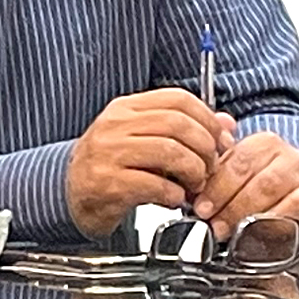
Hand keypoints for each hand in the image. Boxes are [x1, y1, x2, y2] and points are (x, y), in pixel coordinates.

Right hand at [64, 90, 232, 239]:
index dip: (208, 120)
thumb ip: (184, 129)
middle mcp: (114, 125)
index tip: (221, 143)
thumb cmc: (112, 167)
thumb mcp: (144, 139)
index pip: (178, 99)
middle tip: (210, 169)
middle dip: (205, 149)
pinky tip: (173, 199)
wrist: (71, 195)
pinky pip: (155, 184)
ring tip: (193, 186)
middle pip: (178, 124)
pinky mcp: (107, 182)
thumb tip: (227, 123)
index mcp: (125, 109)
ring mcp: (108, 152)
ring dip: (193, 173)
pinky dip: (174, 194)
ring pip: (170, 152)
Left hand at [194, 131, 298, 244]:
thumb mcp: (235, 175)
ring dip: (245, 216)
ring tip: (229, 231)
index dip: (214, 188)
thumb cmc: (260, 187)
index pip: (235, 162)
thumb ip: (212, 172)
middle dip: (227, 205)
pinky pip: (293, 210)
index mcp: (264, 143)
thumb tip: (185, 172)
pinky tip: (256, 233)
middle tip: (212, 223)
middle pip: (253, 179)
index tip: (199, 206)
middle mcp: (288, 156)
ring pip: (271, 194)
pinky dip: (272, 223)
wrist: (298, 201)